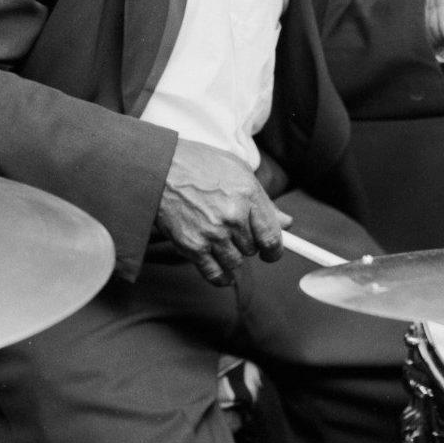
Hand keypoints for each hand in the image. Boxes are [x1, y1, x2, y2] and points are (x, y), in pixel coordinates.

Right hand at [156, 139, 290, 285]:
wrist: (158, 168)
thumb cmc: (197, 165)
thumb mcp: (237, 171)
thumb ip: (263, 201)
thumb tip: (285, 223)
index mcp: (248, 195)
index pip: (272, 236)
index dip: (275, 249)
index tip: (271, 252)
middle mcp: (232, 216)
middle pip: (253, 250)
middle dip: (246, 244)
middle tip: (232, 231)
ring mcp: (212, 233)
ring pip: (236, 263)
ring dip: (231, 257)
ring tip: (219, 240)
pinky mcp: (193, 246)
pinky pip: (215, 274)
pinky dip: (221, 276)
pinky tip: (220, 268)